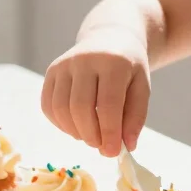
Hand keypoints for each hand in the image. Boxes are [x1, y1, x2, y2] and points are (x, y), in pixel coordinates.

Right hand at [41, 29, 150, 156]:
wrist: (110, 38)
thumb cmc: (128, 68)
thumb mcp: (141, 87)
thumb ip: (135, 117)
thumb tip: (126, 146)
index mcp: (114, 62)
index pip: (108, 104)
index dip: (109, 132)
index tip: (113, 152)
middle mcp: (84, 59)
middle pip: (80, 107)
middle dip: (90, 135)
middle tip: (102, 147)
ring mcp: (64, 64)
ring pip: (60, 108)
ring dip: (75, 132)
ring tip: (91, 137)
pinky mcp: (51, 72)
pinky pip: (48, 105)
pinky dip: (60, 124)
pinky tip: (76, 127)